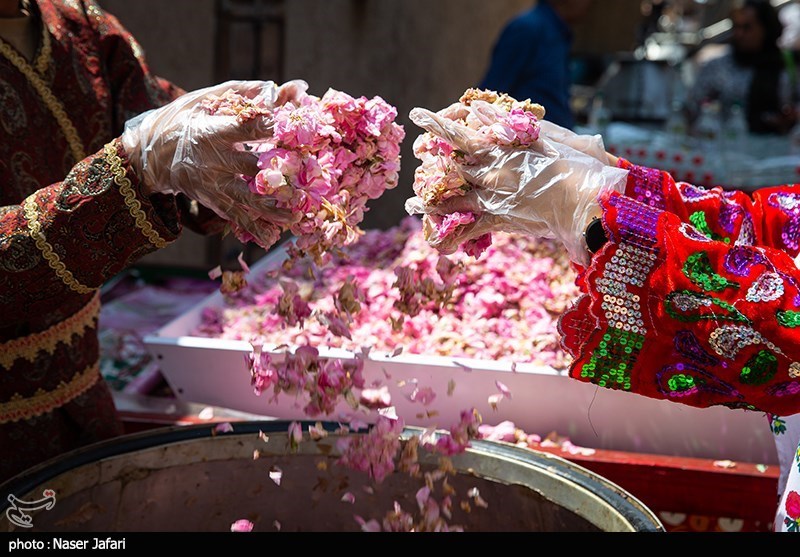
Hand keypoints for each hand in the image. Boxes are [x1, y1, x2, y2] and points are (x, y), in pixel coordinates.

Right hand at [121, 79, 307, 247]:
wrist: (148, 154)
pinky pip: (234, 216)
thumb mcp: (205, 99)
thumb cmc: (183, 120)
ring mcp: (212, 184)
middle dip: (280, 175)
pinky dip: (253, 227)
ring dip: (272, 210)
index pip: (245, 128)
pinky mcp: (211, 200)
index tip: (292, 129)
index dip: (269, 128)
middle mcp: (213, 160)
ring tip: (295, 216)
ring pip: (246, 199)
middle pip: (252, 168)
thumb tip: (280, 86)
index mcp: (212, 131)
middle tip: (306, 179)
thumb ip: (244, 92)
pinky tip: (270, 237)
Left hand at [406, 106, 627, 264]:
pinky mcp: (500, 219)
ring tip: (413, 204)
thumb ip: (507, 125)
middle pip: (450, 167)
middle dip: (431, 167)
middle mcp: (491, 171)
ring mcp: (493, 196)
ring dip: (432, 202)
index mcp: (500, 148)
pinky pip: (469, 229)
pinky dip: (452, 236)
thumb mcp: (543, 136)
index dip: (436, 126)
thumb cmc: (573, 165)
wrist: (586, 201)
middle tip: (417, 164)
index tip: (416, 115)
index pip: (460, 134)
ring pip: (452, 199)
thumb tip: (478, 109)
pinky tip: (437, 243)